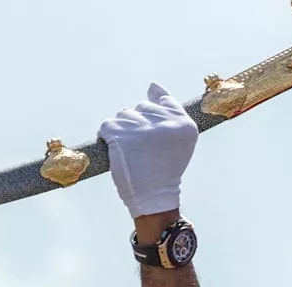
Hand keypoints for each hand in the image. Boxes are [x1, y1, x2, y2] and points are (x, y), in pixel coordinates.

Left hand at [98, 83, 197, 219]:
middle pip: (140, 107)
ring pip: (122, 115)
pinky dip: (107, 136)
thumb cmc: (164, 169)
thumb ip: (169, 111)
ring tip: (131, 152)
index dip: (152, 118)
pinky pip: (107, 125)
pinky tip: (117, 150)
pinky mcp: (120, 135)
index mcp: (184, 123)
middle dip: (137, 125)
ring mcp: (141, 128)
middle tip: (142, 150)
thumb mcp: (178, 140)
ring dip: (122, 131)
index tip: (151, 138)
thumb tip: (151, 85)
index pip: (163, 101)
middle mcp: (164, 123)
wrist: (153, 197)